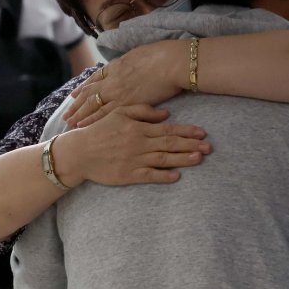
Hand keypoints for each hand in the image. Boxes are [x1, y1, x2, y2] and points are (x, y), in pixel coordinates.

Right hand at [54, 104, 211, 186]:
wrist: (79, 152)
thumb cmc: (100, 130)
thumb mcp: (120, 113)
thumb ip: (144, 111)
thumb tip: (167, 114)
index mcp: (139, 128)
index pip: (168, 129)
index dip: (187, 131)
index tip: (203, 133)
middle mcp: (140, 144)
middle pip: (170, 144)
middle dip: (191, 145)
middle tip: (209, 147)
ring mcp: (135, 160)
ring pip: (163, 159)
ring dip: (182, 159)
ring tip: (199, 158)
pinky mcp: (128, 175)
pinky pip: (149, 175)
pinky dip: (163, 176)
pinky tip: (177, 176)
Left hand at [64, 40, 184, 127]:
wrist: (172, 63)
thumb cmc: (162, 56)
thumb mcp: (139, 53)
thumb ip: (128, 62)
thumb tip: (126, 64)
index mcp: (116, 66)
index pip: (94, 79)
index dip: (84, 88)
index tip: (74, 95)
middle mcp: (113, 80)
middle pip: (89, 95)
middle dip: (76, 105)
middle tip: (66, 115)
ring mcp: (118, 93)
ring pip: (93, 106)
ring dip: (80, 116)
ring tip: (70, 124)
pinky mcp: (128, 104)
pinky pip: (105, 115)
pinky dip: (93, 121)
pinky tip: (85, 126)